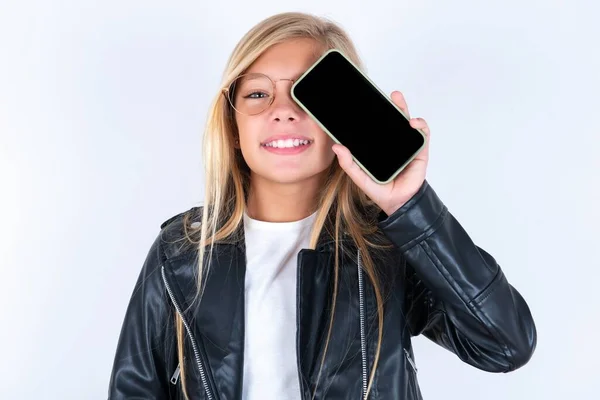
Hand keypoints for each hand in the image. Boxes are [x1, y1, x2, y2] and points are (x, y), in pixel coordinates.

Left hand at [331, 91, 429, 216]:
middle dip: (391, 104)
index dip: (373, 112)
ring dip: (404, 108)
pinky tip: (413, 123)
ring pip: (407, 121)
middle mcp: (393, 141)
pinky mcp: (420, 150)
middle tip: (387, 93)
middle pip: (392, 118)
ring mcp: (407, 144)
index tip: (366, 99)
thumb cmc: (379, 189)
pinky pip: (422, 134)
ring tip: (397, 100)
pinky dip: (420, 125)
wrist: (397, 202)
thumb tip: (337, 146)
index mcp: (378, 144)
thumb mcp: (359, 176)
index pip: (376, 124)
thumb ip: (348, 163)